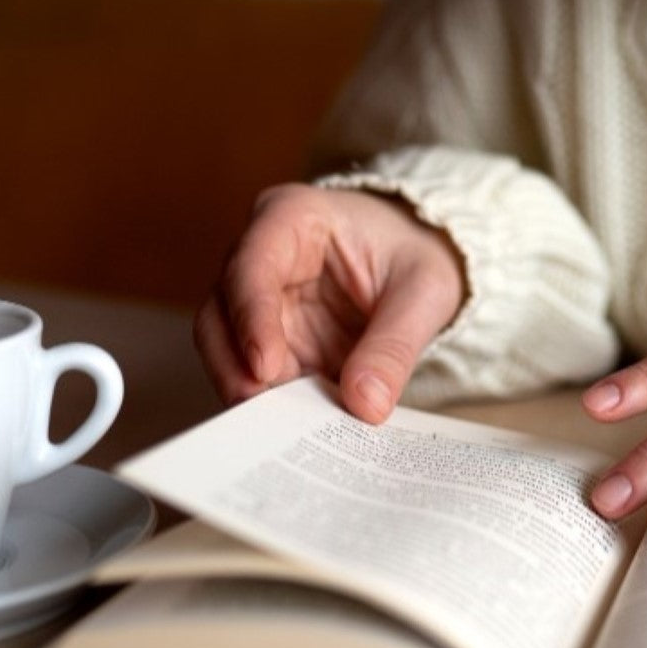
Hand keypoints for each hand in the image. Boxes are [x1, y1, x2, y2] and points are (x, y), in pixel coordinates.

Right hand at [195, 184, 464, 421]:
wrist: (418, 257)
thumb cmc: (415, 252)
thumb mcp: (425, 291)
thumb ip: (395, 345)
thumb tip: (365, 405)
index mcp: (292, 218)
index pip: (252, 265)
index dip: (252, 318)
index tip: (265, 368)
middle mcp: (261, 256)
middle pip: (221, 312)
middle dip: (235, 365)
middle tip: (263, 414)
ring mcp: (261, 302)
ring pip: (226, 349)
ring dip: (251, 389)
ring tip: (284, 429)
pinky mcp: (271, 341)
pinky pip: (258, 375)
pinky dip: (274, 402)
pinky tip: (296, 429)